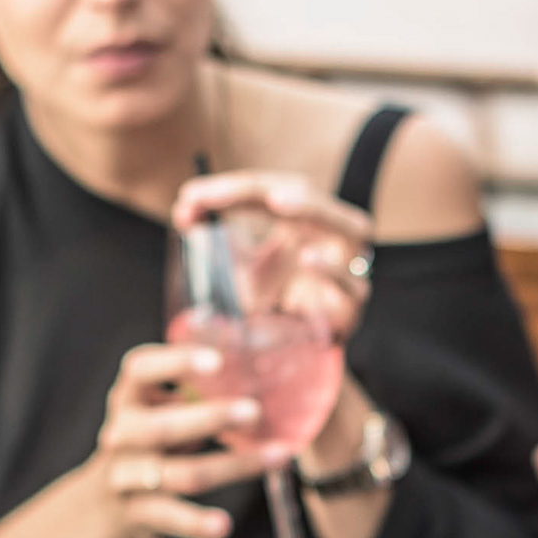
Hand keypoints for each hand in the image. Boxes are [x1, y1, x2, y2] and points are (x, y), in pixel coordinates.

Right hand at [91, 342, 271, 537]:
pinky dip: (197, 523)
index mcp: (128, 399)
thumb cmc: (147, 445)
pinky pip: (170, 517)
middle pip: (162, 427)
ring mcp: (126, 475)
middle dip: (211, 418)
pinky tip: (223, 525)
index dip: (175, 362)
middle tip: (255, 412)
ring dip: (231, 466)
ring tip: (277, 457)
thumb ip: (192, 395)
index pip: (140, 370)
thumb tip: (257, 377)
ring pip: (180, 473)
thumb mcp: (158, 411)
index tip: (217, 360)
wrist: (102, 504)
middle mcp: (122, 434)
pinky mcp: (138, 513)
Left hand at [171, 170, 372, 345]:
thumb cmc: (276, 300)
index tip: (189, 197)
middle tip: (231, 193)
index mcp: (303, 216)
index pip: (266, 191)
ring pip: (346, 224)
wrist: (304, 348)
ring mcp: (349, 260)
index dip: (229, 189)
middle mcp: (330, 230)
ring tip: (278, 201)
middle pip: (307, 194)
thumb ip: (216, 243)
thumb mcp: (241, 270)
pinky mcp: (354, 298)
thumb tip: (183, 212)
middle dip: (268, 190)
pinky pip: (351, 281)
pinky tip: (309, 260)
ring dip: (311, 209)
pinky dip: (331, 270)